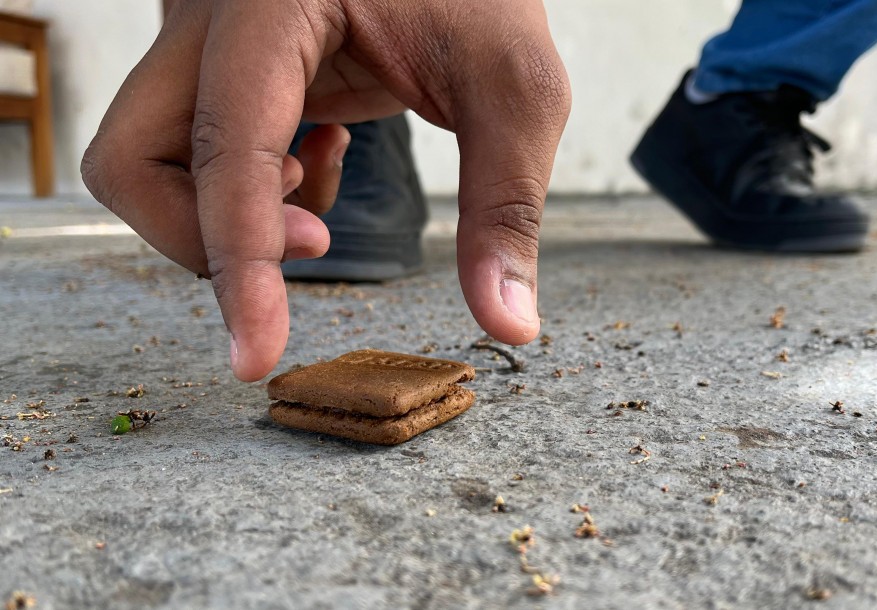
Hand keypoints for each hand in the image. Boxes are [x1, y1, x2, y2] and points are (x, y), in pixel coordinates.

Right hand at [82, 0, 569, 381]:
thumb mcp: (515, 89)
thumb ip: (506, 204)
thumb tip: (509, 322)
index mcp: (272, 4)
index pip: (225, 149)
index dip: (237, 263)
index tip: (255, 354)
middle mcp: (213, 18)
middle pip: (130, 161)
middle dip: (209, 238)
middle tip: (316, 242)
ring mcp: (208, 40)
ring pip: (147, 161)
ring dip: (226, 214)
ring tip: (319, 183)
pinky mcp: (224, 64)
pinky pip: (192, 149)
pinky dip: (249, 189)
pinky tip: (322, 152)